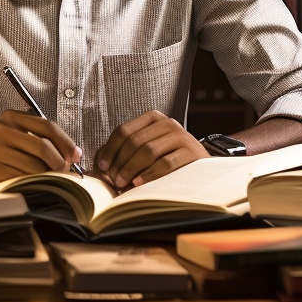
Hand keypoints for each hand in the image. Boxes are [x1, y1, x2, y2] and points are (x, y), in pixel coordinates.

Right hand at [0, 110, 81, 186]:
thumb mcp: (12, 130)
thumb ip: (39, 136)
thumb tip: (71, 153)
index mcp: (10, 117)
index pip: (46, 126)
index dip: (65, 142)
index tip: (75, 154)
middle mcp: (1, 131)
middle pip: (42, 147)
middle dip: (59, 162)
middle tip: (65, 171)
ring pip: (32, 167)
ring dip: (46, 176)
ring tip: (48, 178)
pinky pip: (19, 180)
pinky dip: (31, 184)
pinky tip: (32, 183)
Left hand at [94, 110, 208, 188]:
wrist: (201, 167)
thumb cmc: (167, 159)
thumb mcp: (146, 150)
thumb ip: (124, 152)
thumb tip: (100, 162)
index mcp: (153, 118)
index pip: (124, 130)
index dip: (110, 149)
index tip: (102, 167)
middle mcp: (167, 123)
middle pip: (135, 141)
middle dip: (120, 162)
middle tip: (113, 180)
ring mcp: (181, 136)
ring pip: (148, 151)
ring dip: (131, 169)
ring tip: (123, 183)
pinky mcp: (191, 152)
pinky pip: (165, 163)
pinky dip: (149, 174)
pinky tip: (139, 184)